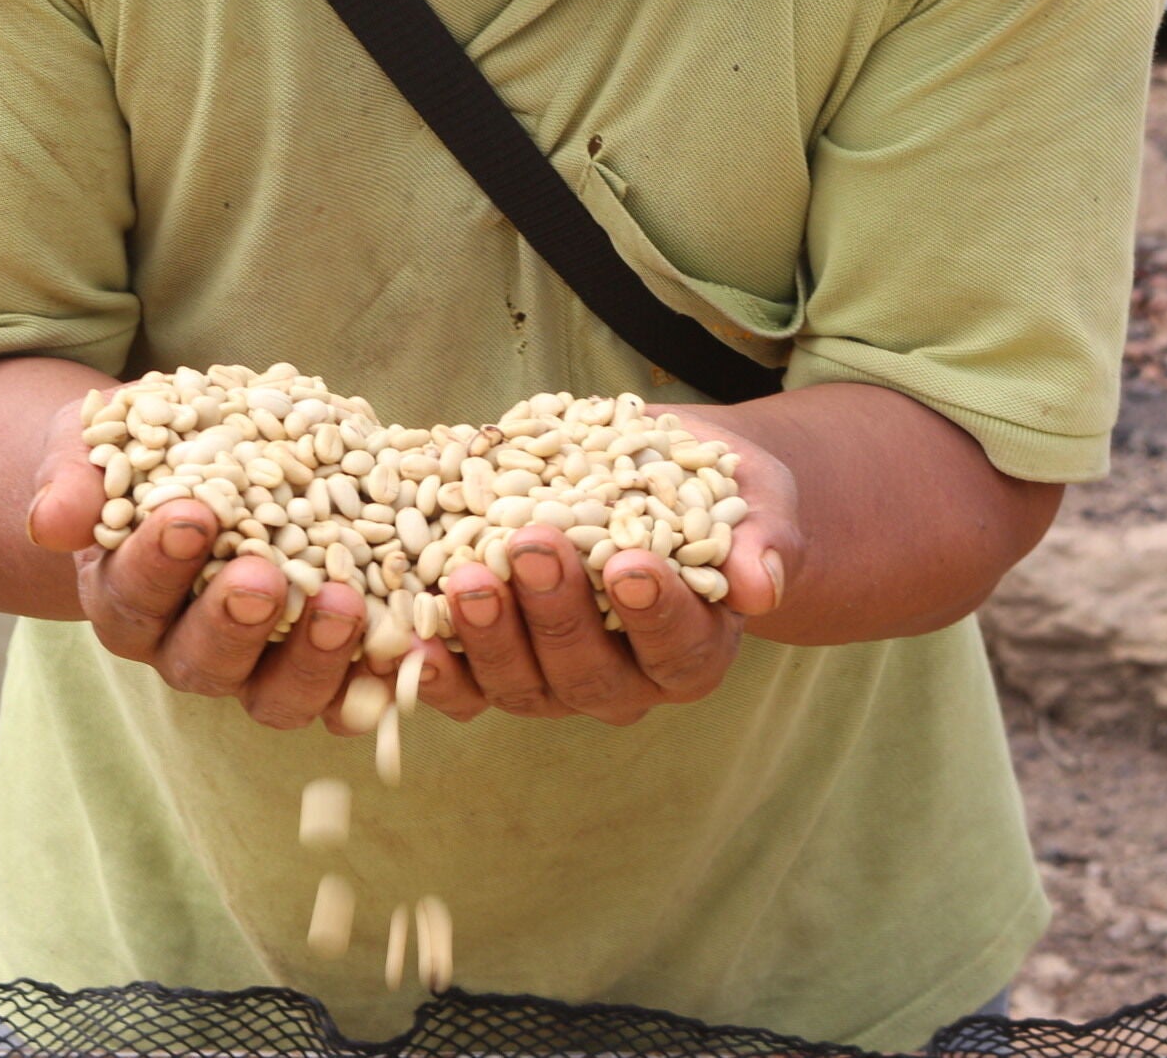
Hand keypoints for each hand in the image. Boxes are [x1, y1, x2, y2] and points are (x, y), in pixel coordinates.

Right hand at [25, 394, 368, 728]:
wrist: (210, 463)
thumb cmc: (146, 452)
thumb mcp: (98, 443)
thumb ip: (76, 475)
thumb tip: (50, 519)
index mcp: (128, 600)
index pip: (133, 594)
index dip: (157, 562)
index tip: (190, 514)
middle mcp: (187, 647)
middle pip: (204, 661)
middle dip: (231, 622)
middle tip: (262, 577)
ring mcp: (260, 665)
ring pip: (279, 694)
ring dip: (312, 657)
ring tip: (347, 604)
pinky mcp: (326, 667)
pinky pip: (352, 695)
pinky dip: (380, 679)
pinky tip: (413, 645)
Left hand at [413, 410, 800, 726]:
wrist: (659, 477)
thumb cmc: (720, 490)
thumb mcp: (756, 496)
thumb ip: (761, 537)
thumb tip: (761, 583)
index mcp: (694, 650)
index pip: (680, 646)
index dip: (655, 613)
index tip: (630, 564)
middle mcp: (626, 682)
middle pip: (590, 673)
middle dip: (558, 614)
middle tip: (532, 547)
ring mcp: (556, 681)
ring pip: (521, 686)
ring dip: (488, 635)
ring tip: (463, 574)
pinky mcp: (499, 667)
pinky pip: (464, 688)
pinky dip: (433, 668)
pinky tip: (405, 634)